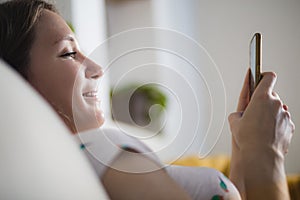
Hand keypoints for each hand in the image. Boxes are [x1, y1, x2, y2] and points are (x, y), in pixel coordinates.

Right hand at [228, 70, 294, 199]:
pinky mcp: (289, 126)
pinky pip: (282, 121)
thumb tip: (240, 115)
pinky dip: (276, 124)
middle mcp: (276, 104)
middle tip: (254, 113)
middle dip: (263, 102)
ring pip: (277, 109)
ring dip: (270, 114)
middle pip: (271, 95)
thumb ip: (238, 112)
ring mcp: (284, 115)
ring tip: (260, 127)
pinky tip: (267, 134)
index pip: (268, 77)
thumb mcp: (234, 121)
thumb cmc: (248, 139)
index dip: (263, 76)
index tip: (260, 77)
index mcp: (262, 97)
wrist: (261, 156)